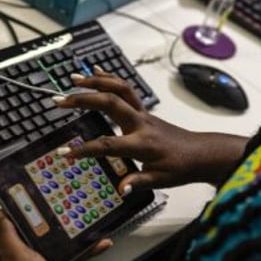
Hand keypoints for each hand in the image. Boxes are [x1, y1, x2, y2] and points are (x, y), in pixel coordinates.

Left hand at [0, 210, 112, 260]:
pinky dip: (77, 251)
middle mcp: (15, 259)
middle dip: (45, 222)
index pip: (7, 227)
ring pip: (49, 244)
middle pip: (30, 234)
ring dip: (65, 236)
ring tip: (80, 222)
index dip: (18, 213)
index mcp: (3, 253)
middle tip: (60, 207)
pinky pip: (63, 257)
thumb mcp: (14, 256)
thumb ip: (6, 235)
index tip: (33, 198)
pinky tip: (95, 244)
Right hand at [53, 67, 248, 187]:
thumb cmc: (180, 167)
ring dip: (96, 81)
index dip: (86, 149)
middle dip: (84, 100)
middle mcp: (141, 123)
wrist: (200, 153)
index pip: (109, 145)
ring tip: (72, 79)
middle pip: (110, 103)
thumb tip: (121, 189)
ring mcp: (142, 114)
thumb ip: (139, 182)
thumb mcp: (161, 181)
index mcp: (142, 144)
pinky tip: (94, 70)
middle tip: (60, 101)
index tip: (65, 153)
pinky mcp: (143, 110)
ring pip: (119, 89)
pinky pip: (125, 89)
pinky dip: (110, 78)